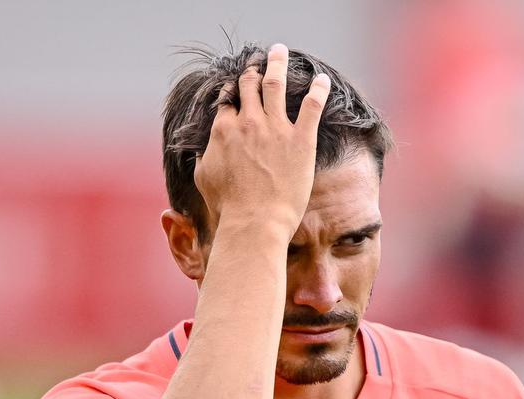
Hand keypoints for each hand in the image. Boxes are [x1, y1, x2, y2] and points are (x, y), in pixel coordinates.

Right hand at [194, 44, 330, 236]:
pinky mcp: (301, 140)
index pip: (227, 99)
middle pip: (249, 85)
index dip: (232, 89)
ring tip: (280, 52)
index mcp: (223, 130)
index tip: (236, 84)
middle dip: (252, 69)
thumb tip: (200, 150)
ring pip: (275, 84)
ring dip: (278, 64)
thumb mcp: (204, 178)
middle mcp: (248, 122)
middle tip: (258, 61)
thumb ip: (203, 157)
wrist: (255, 221)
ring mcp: (276, 129)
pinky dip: (318, 89)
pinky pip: (312, 106)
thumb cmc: (228, 207)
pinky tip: (323, 79)